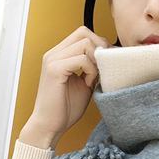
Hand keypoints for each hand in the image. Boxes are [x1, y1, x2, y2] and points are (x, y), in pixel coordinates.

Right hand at [28, 25, 111, 140]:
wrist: (49, 126)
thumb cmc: (65, 108)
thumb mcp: (85, 83)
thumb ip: (93, 69)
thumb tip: (109, 58)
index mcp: (59, 55)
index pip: (83, 33)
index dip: (99, 44)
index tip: (105, 64)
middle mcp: (54, 53)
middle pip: (84, 32)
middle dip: (99, 49)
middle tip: (102, 69)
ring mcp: (53, 60)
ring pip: (85, 43)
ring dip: (95, 60)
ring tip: (93, 79)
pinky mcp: (55, 69)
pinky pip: (82, 59)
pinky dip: (90, 70)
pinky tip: (88, 84)